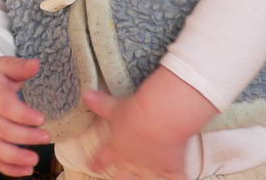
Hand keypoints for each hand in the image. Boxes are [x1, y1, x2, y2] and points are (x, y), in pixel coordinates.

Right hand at [0, 54, 49, 175]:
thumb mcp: (3, 64)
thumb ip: (19, 66)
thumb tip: (36, 64)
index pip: (5, 107)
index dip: (22, 115)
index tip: (41, 118)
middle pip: (2, 130)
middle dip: (24, 137)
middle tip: (46, 137)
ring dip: (15, 157)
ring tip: (34, 161)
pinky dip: (7, 168)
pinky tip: (26, 171)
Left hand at [83, 67, 217, 179]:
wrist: (160, 116)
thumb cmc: (137, 111)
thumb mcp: (116, 107)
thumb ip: (101, 104)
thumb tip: (86, 95)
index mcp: (118, 147)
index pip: (103, 158)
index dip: (98, 163)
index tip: (93, 166)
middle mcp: (133, 161)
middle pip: (122, 177)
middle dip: (121, 177)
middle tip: (121, 176)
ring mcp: (151, 167)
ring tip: (149, 178)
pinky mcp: (171, 167)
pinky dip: (177, 179)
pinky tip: (178, 178)